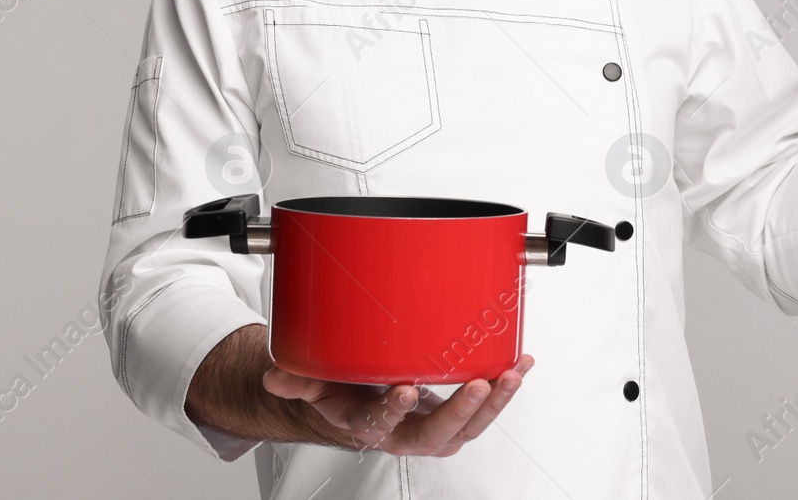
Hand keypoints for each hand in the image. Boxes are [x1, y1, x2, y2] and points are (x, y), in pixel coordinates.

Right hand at [262, 354, 533, 456]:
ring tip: (512, 374)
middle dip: (462, 411)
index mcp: (370, 425)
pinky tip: (520, 363)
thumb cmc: (342, 392)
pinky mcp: (454, 413)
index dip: (393, 411)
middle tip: (479, 385)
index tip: (404, 391)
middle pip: (439, 434)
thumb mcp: (315, 385)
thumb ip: (298, 380)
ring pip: (469, 426)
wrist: (359, 403)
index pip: (381, 425)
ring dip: (495, 402)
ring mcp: (435, 426)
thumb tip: (277, 376)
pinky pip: (484, 407)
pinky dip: (505, 386)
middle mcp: (407, 433)